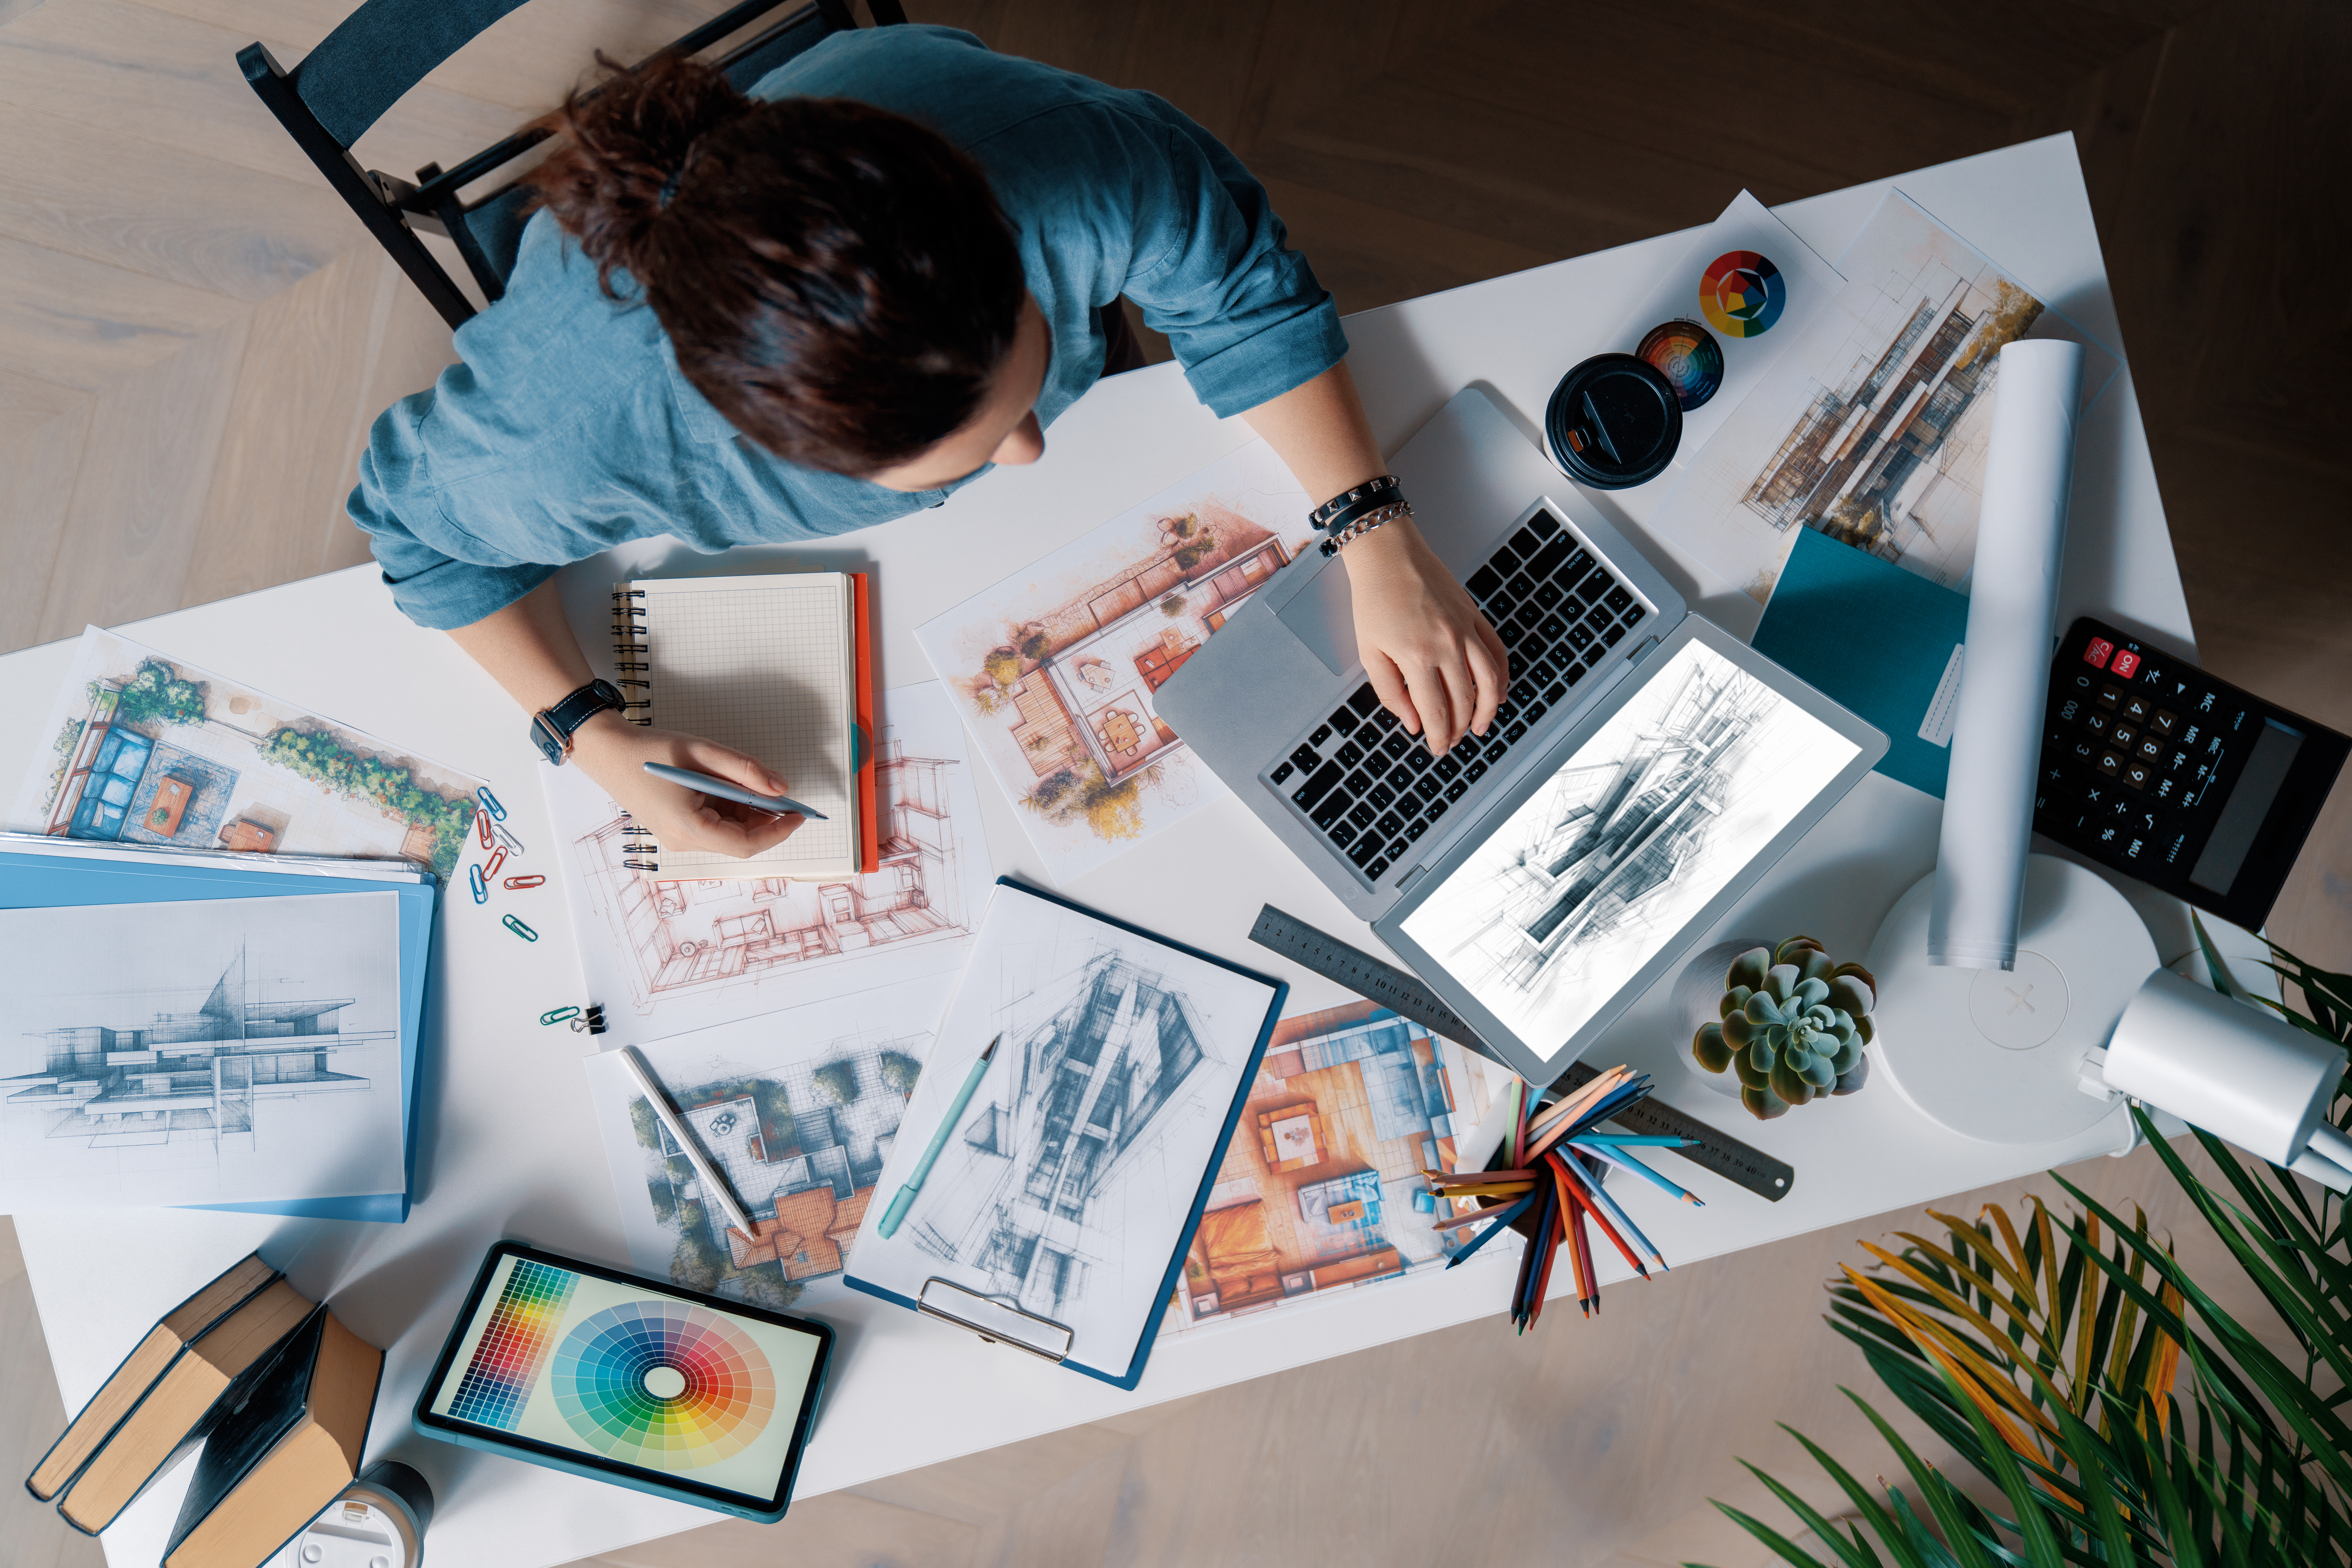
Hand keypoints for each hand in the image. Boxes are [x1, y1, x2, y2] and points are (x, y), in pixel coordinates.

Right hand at [569, 712, 803, 857]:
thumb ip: (744, 771)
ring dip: (747, 812)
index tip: (799, 813)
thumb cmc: (650, 750)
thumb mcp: (703, 752)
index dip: (778, 831)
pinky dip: (730, 810)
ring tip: (745, 781)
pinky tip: (727, 786)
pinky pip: (713, 827)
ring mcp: (677, 839)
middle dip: (765, 819)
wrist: (607, 752)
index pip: (746, 843)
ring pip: (728, 834)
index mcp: (688, 828)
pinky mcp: (676, 831)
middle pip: (739, 841)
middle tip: (779, 792)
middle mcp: (682, 841)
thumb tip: (781, 788)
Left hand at [1337, 517, 1508, 752]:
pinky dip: (1501, 677)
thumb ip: (1390, 692)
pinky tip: (1497, 693)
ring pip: (1489, 681)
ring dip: (1487, 710)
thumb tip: (1412, 723)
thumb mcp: (1369, 652)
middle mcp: (1447, 645)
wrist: (1389, 554)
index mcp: (1417, 656)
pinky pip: (1497, 653)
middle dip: (1460, 728)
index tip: (1437, 748)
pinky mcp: (1474, 616)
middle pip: (1464, 701)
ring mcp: (1465, 629)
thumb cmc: (1374, 600)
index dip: (1439, 736)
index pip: (1437, 711)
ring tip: (1481, 728)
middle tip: (1452, 741)